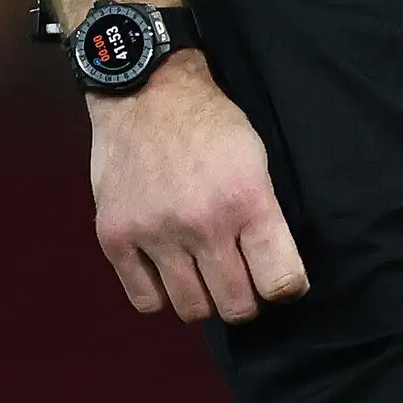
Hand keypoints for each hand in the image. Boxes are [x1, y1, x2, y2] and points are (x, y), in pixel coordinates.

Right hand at [89, 56, 308, 322]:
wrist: (147, 93)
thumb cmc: (210, 124)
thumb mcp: (256, 158)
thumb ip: (265, 217)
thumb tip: (275, 276)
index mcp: (246, 198)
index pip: (281, 281)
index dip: (286, 288)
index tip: (280, 281)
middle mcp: (202, 223)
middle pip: (236, 306)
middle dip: (245, 299)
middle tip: (239, 280)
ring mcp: (155, 233)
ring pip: (192, 310)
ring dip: (203, 299)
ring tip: (202, 273)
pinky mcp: (116, 238)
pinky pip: (146, 300)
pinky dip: (160, 295)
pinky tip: (167, 271)